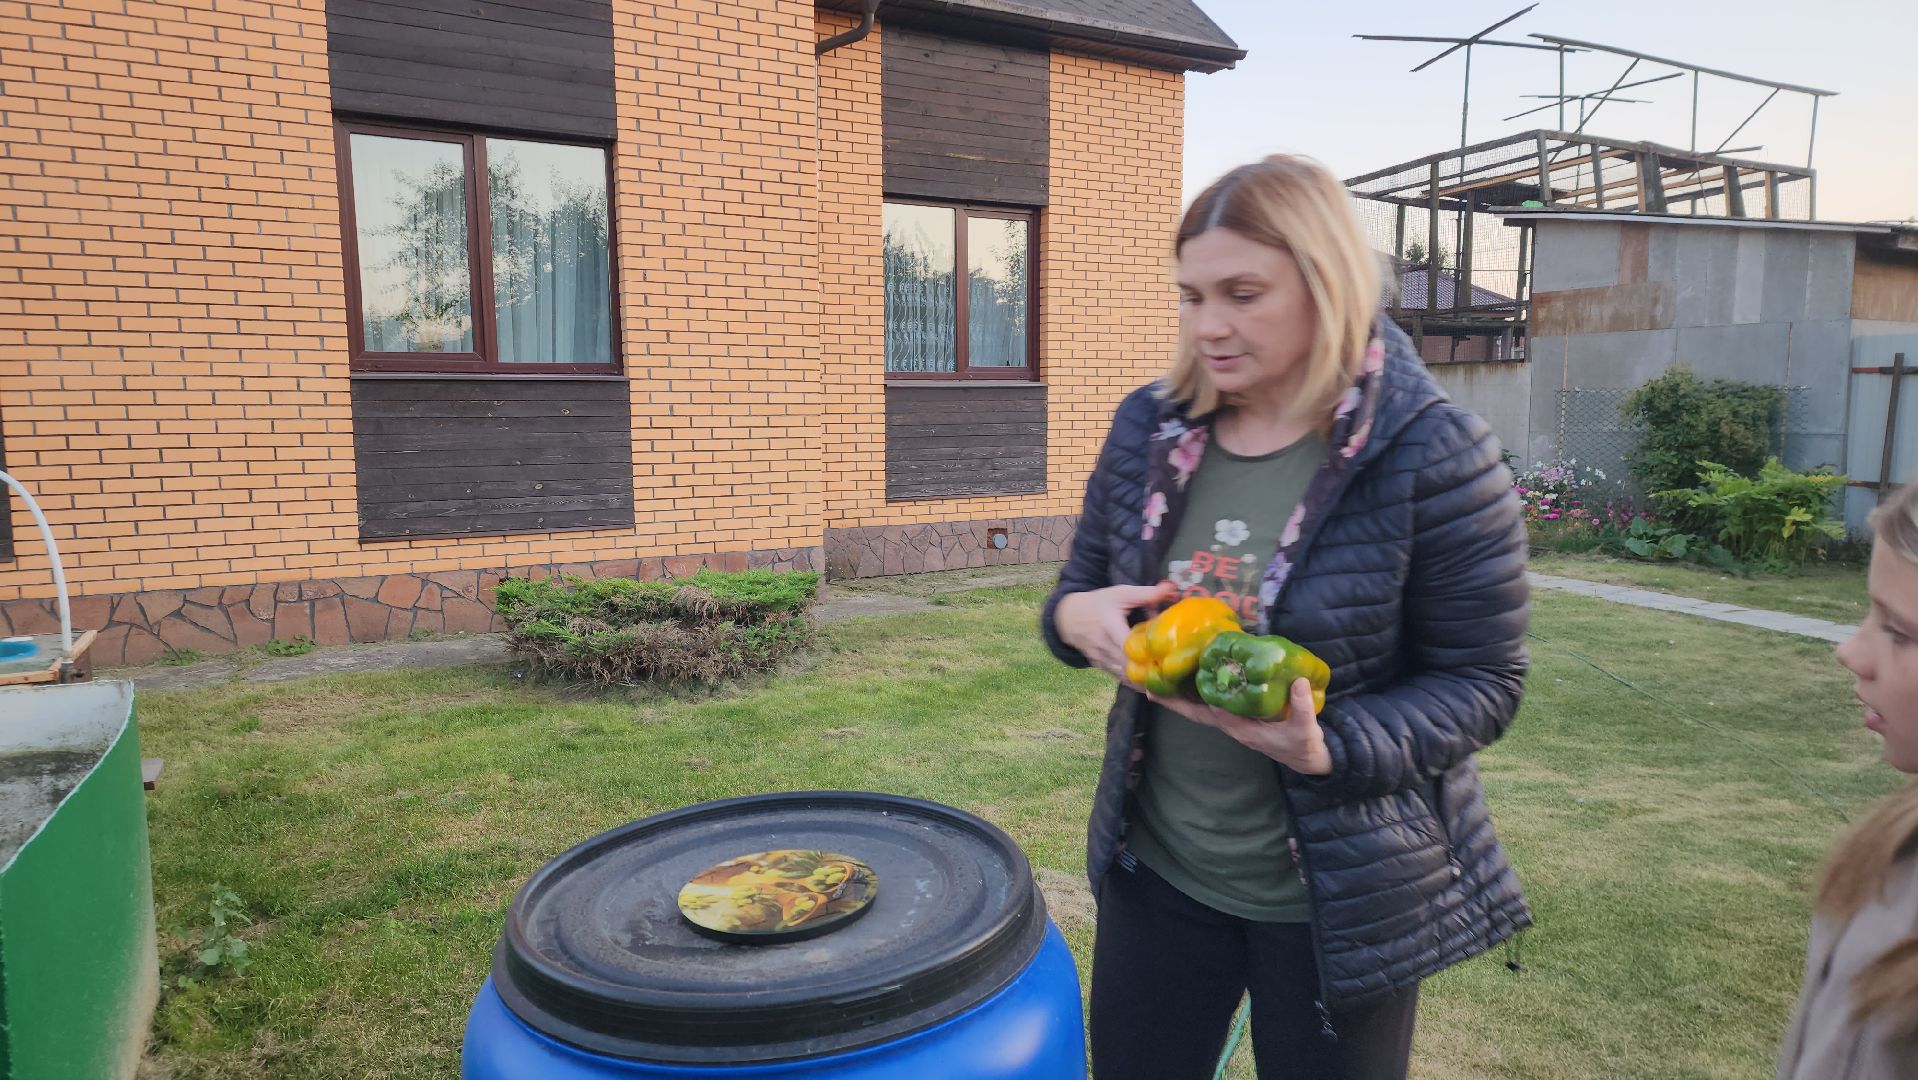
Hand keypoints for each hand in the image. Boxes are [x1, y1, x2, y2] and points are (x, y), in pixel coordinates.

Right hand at [1055, 582, 1177, 681]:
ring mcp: (1100, 659)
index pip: (1127, 645)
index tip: (1164, 659)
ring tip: (1162, 685)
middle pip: (1128, 666)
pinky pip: (1119, 678)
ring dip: (1142, 681)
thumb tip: (1172, 590)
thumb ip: (1146, 594)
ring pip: (1124, 676)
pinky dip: (1133, 683)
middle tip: (1170, 677)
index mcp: (1109, 627)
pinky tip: (1148, 686)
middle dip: (1148, 673)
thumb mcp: (1120, 594)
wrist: (1068, 617)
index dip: (1144, 654)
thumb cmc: (1097, 604)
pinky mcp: (1100, 666)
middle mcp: (1103, 646)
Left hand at [1149, 677, 1331, 774]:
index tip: (1174, 684)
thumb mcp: (1306, 729)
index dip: (1192, 699)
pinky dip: (1201, 694)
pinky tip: (1196, 680)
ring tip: (1164, 679)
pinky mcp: (1240, 718)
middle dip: (1174, 701)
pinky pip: (1214, 704)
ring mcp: (1234, 722)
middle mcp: (1232, 725)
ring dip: (1183, 696)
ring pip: (1202, 709)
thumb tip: (1299, 682)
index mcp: (1242, 728)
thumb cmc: (1304, 745)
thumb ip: (1303, 707)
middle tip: (1150, 687)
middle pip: (1196, 712)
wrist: (1307, 760)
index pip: (1210, 712)